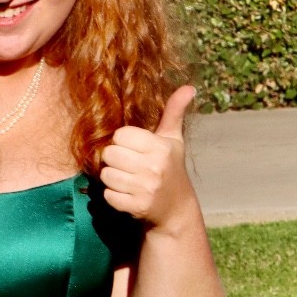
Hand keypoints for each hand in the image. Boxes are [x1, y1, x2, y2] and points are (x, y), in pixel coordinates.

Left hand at [100, 86, 196, 228]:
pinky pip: (108, 195)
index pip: (120, 135)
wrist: (176, 209)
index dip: (123, 141)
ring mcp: (145, 188)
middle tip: (127, 164)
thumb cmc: (171, 167)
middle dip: (114, 159)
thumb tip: (190, 87)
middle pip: (109, 153)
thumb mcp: (173, 139)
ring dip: (112, 177)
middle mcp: (154, 167)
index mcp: (160, 147)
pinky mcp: (136, 206)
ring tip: (127, 178)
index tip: (133, 149)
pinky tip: (127, 193)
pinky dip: (113, 195)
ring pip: (106, 174)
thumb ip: (174, 112)